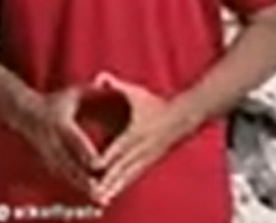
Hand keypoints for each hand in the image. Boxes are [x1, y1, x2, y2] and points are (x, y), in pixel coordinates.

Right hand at [13, 86, 100, 197]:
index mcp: (59, 123)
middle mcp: (53, 141)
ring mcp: (49, 153)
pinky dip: (77, 186)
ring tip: (100, 198)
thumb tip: (106, 85)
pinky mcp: (49, 161)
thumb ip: (91, 91)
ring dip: (83, 187)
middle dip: (86, 178)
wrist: (24, 112)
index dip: (86, 153)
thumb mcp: (72, 94)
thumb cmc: (55, 101)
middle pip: (70, 163)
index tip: (99, 164)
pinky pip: (65, 176)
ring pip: (68, 174)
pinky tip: (91, 196)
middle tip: (101, 191)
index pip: (74, 140)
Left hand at [90, 73, 201, 204]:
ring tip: (99, 199)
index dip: (107, 157)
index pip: (119, 147)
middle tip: (93, 191)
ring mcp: (144, 158)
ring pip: (126, 176)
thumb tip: (102, 78)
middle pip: (121, 168)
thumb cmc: (155, 104)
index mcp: (135, 132)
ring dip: (113, 188)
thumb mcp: (136, 93)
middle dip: (107, 180)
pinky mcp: (147, 164)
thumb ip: (116, 85)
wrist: (183, 117)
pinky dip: (121, 187)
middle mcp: (140, 148)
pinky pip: (131, 177)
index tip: (94, 167)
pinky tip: (110, 196)